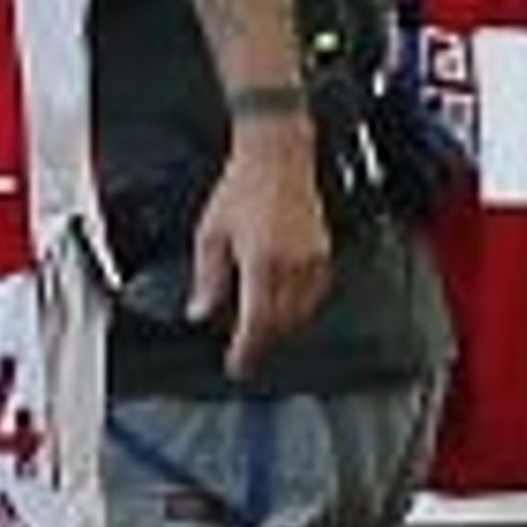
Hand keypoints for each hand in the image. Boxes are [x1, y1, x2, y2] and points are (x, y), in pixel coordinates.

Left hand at [187, 122, 331, 378]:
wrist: (276, 160)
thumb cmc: (241, 191)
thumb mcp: (210, 235)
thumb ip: (208, 279)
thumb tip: (201, 312)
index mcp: (263, 264)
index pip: (257, 322)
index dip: (247, 350)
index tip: (238, 367)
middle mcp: (294, 266)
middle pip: (282, 322)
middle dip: (263, 341)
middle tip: (245, 353)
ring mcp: (314, 259)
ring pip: (302, 311)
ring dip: (281, 327)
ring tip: (260, 332)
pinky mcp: (324, 252)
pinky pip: (315, 293)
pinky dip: (299, 307)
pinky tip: (283, 306)